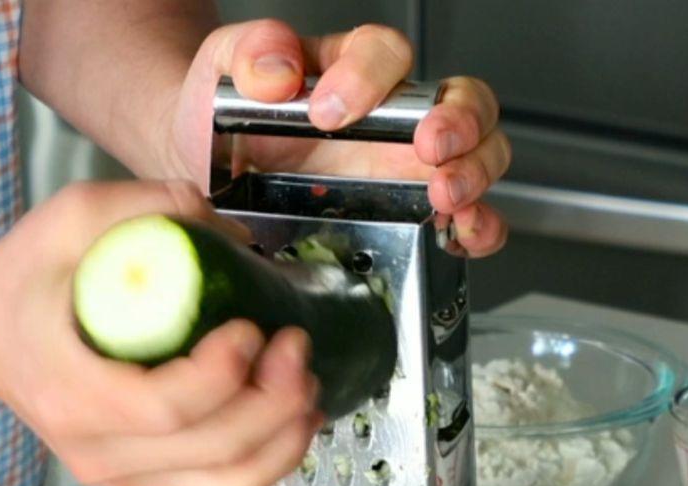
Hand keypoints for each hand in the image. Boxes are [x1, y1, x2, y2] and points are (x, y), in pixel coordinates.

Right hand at [0, 180, 321, 485]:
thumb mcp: (72, 218)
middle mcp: (96, 451)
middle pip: (213, 451)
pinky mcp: (144, 480)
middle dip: (275, 402)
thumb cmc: (26, 278)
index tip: (253, 329)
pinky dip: (271, 458)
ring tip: (306, 386)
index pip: (164, 409)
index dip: (223, 377)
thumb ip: (148, 206)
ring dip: (285, 440)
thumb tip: (233, 235)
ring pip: (229, 484)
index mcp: (72, 394)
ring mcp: (122, 476)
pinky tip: (291, 417)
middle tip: (298, 346)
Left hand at [165, 21, 509, 257]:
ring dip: (474, 173)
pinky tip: (461, 233)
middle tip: (428, 146)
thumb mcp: (225, 69)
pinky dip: (480, 229)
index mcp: (356, 71)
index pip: (386, 53)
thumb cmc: (222, 114)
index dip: (370, 76)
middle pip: (464, 101)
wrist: (207, 173)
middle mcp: (396, 119)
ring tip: (443, 195)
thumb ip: (252, 52)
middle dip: (459, 123)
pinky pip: (468, 221)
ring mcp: (409, 171)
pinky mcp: (411, 219)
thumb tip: (279, 70)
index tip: (329, 112)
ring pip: (480, 156)